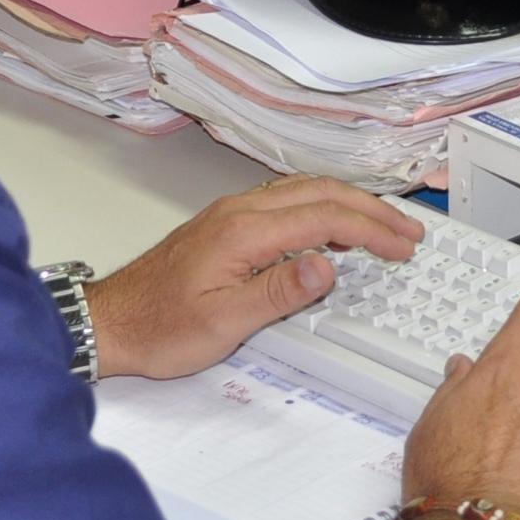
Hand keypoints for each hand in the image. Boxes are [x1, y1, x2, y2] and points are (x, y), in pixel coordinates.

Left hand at [87, 177, 423, 381]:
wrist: (111, 321)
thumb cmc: (159, 327)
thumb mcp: (223, 324)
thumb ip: (278, 293)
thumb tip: (327, 267)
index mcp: (243, 232)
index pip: (324, 217)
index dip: (371, 230)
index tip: (403, 247)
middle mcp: (238, 212)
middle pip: (320, 193)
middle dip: (372, 209)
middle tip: (409, 231)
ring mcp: (231, 214)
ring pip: (304, 192)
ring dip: (349, 205)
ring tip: (384, 227)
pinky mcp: (226, 225)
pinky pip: (286, 202)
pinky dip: (322, 209)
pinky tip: (333, 231)